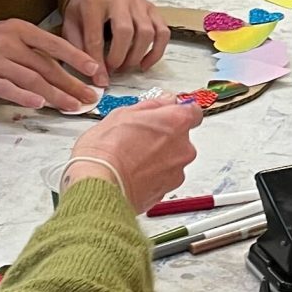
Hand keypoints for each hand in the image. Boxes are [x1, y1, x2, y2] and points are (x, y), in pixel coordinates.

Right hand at [0, 18, 104, 112]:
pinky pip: (6, 88)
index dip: (76, 57)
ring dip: (54, 95)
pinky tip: (39, 105)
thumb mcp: (7, 35)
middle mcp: (8, 42)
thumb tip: (64, 65)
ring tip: (71, 106)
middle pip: (46, 66)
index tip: (94, 69)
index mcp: (18, 29)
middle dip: (71, 83)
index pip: (53, 44)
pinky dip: (24, 97)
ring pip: (31, 80)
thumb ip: (32, 47)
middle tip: (88, 97)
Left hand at [64, 0, 168, 74]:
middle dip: (119, 57)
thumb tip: (95, 75)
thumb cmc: (84, 9)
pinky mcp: (152, 8)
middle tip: (113, 71)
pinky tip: (144, 64)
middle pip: (125, 32)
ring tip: (125, 67)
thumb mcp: (71, 24)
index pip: (96, 35)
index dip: (98, 61)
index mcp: (94, 0)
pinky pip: (162, 32)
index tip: (100, 79)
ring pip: (146, 32)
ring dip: (136, 56)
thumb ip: (78, 47)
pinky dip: (156, 52)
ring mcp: (139, 1)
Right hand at [64, 95, 204, 212]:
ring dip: (159, 158)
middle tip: (139, 138)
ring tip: (132, 158)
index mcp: (176, 122)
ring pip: (173, 159)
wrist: (98, 186)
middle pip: (182, 138)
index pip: (193, 111)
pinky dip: (153, 175)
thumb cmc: (107, 151)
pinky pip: (164, 178)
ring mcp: (177, 171)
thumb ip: (151, 106)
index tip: (168, 113)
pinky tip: (133, 173)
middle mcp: (183, 148)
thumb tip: (164, 101)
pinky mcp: (167, 190)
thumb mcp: (123, 114)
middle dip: (165, 138)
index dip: (179, 112)